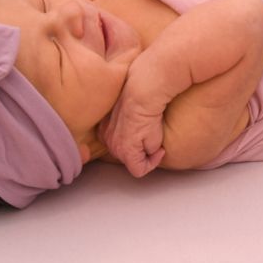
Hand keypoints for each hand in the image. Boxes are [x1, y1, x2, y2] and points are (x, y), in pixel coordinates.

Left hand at [98, 59, 172, 177]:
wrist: (143, 92)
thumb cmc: (140, 96)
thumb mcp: (130, 112)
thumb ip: (129, 127)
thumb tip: (139, 136)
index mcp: (104, 129)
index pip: (120, 146)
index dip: (138, 144)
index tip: (148, 134)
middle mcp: (107, 140)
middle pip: (127, 156)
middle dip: (142, 150)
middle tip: (153, 135)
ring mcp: (115, 146)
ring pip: (133, 162)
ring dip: (147, 153)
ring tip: (155, 136)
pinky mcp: (127, 151)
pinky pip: (139, 169)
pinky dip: (151, 162)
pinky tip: (159, 149)